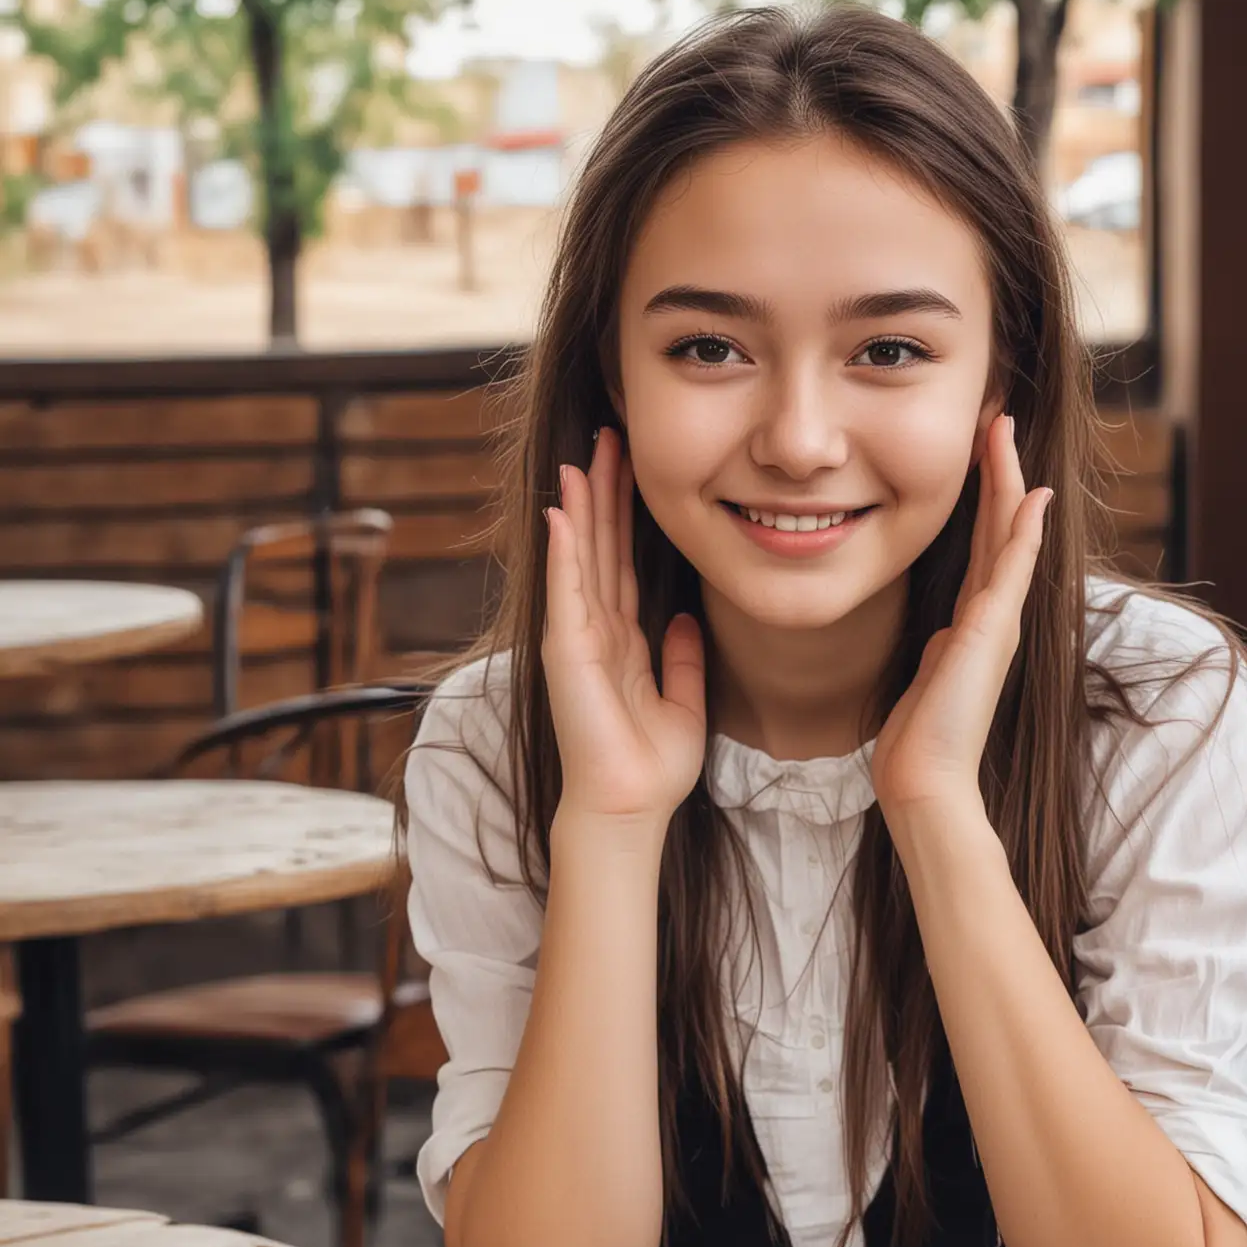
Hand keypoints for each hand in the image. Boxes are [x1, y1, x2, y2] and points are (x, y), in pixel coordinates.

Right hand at [542, 427, 706, 821]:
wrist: (630, 807)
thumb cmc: (653, 768)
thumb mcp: (684, 703)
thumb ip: (683, 659)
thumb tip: (685, 619)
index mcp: (625, 642)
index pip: (626, 565)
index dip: (629, 518)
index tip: (634, 471)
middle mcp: (596, 632)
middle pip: (602, 549)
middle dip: (605, 494)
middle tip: (609, 439)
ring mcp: (577, 638)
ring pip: (582, 558)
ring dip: (580, 507)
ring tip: (581, 458)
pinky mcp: (566, 651)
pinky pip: (568, 590)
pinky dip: (566, 551)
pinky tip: (561, 512)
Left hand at [871, 414, 1051, 813]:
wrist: (926, 780)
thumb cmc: (922, 740)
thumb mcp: (926, 680)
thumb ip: (938, 652)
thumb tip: (940, 637)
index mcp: (975, 624)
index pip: (986, 548)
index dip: (987, 500)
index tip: (983, 455)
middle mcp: (994, 617)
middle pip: (1001, 529)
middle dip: (999, 474)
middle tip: (999, 421)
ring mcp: (997, 622)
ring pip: (1007, 536)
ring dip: (1007, 482)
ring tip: (1004, 432)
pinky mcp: (990, 632)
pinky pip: (1011, 568)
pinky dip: (1021, 530)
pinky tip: (1030, 494)